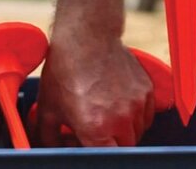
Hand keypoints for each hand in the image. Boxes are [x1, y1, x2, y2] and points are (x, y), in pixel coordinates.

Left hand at [35, 32, 154, 146]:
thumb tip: (53, 149)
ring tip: (108, 116)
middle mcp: (121, 119)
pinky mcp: (146, 90)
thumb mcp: (48, 109)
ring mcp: (137, 104)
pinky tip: (120, 104)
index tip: (90, 147)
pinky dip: (138, 115)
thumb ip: (50, 138)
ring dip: (126, 130)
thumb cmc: (65, 72)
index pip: (108, 157)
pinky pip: (148, 114)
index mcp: (96, 128)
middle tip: (97, 133)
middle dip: (113, 144)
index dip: (98, 154)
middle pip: (127, 147)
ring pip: (139, 131)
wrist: (87, 39)